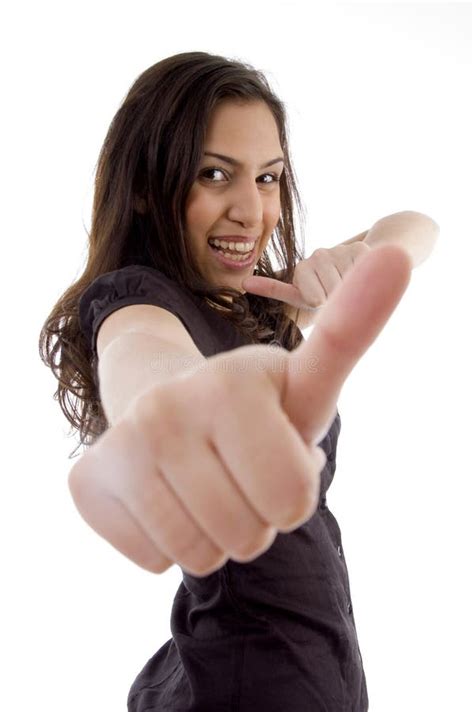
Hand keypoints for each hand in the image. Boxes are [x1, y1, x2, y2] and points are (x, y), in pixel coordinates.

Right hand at [68, 245, 410, 577]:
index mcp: (231, 382)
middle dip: (255, 517)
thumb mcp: (306, 382)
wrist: (166, 409)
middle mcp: (166, 407)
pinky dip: (168, 544)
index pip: (294, 495)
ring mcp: (122, 445)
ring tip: (203, 485)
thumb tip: (399, 255)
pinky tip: (162, 496)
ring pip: (200, 554)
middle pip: (249, 534)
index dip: (294, 489)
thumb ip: (351, 331)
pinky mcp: (87, 482)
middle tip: (238, 473)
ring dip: (214, 534)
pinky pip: (155, 559)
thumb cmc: (255, 410)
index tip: (276, 450)